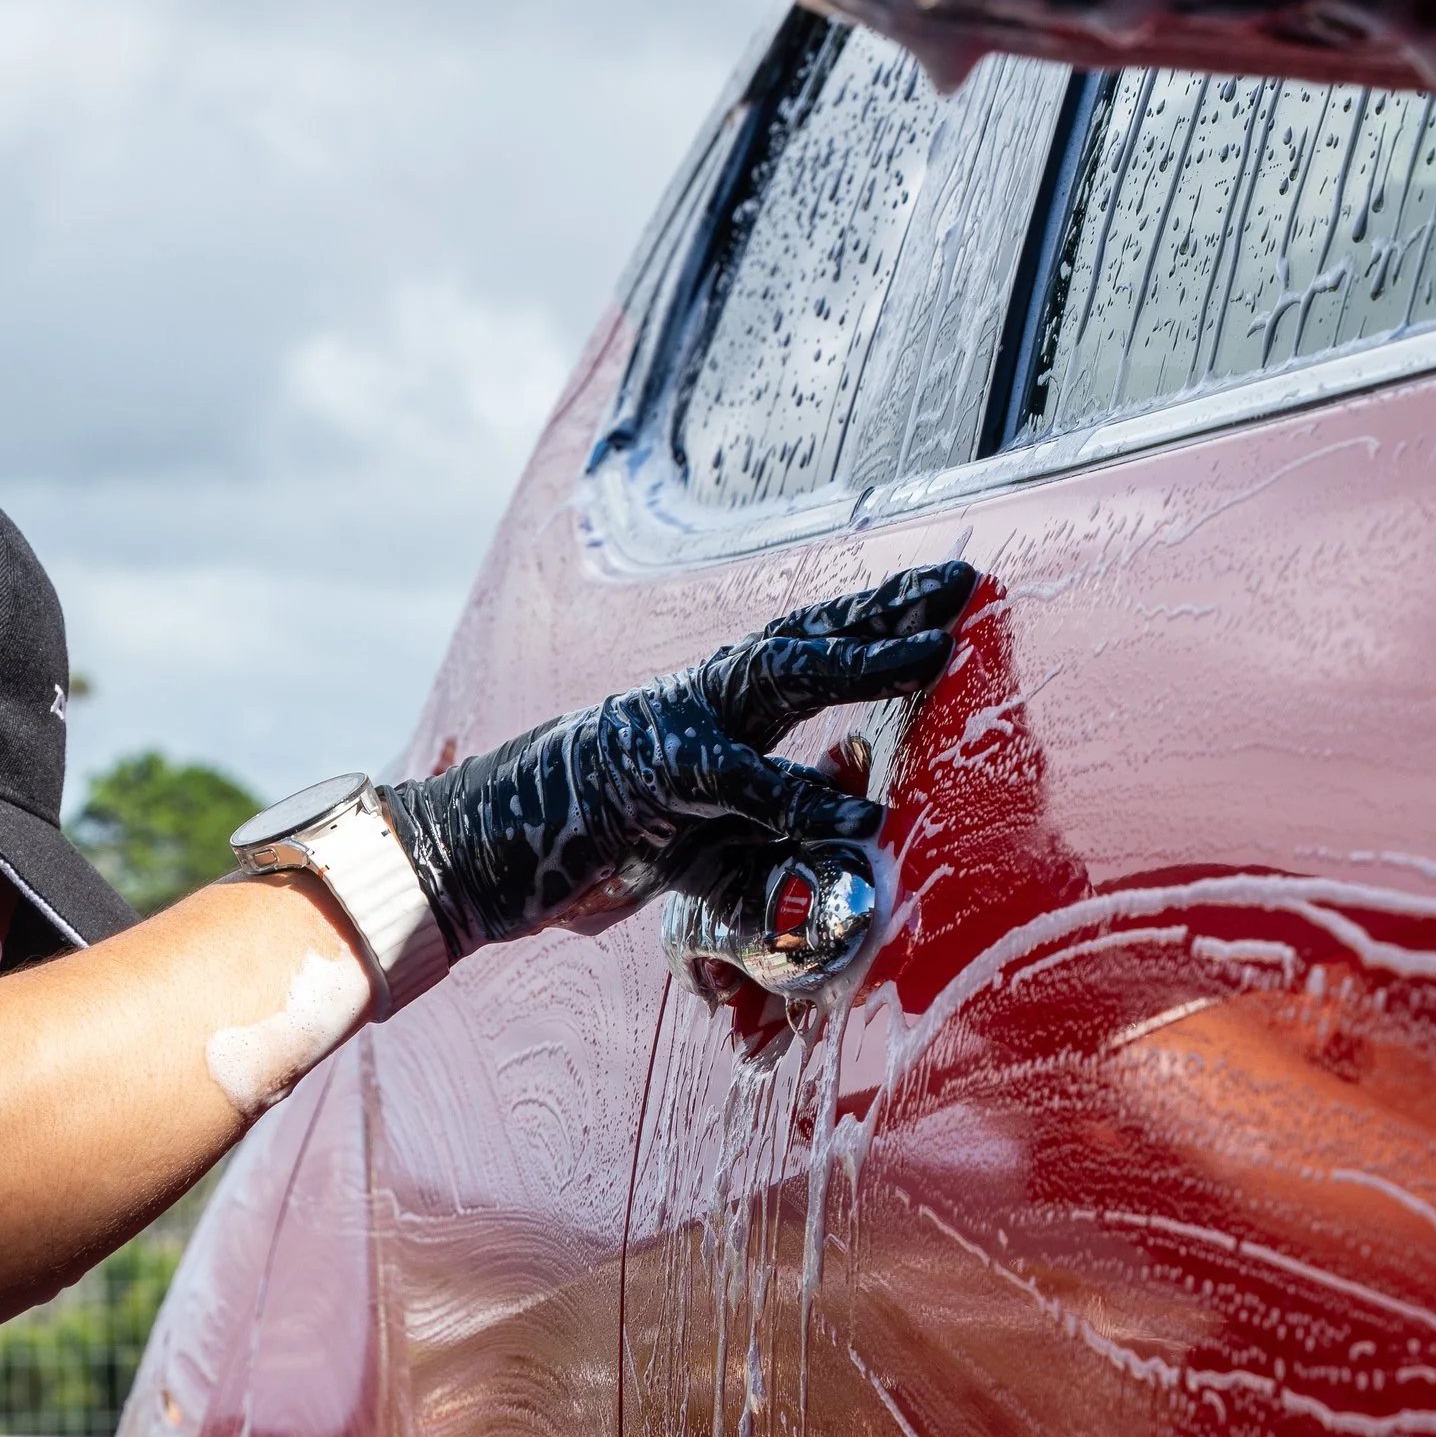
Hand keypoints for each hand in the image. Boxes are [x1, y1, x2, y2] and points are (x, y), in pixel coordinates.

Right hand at [382, 557, 975, 957]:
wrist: (473, 856)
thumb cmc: (586, 851)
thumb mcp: (700, 849)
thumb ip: (772, 842)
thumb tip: (851, 837)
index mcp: (709, 708)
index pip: (803, 647)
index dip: (873, 618)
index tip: (945, 593)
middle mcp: (695, 700)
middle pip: (803, 635)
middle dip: (884, 608)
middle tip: (962, 581)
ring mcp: (670, 731)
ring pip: (777, 679)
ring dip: (860, 663)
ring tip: (937, 654)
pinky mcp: (649, 783)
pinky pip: (739, 785)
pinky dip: (801, 796)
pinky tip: (860, 810)